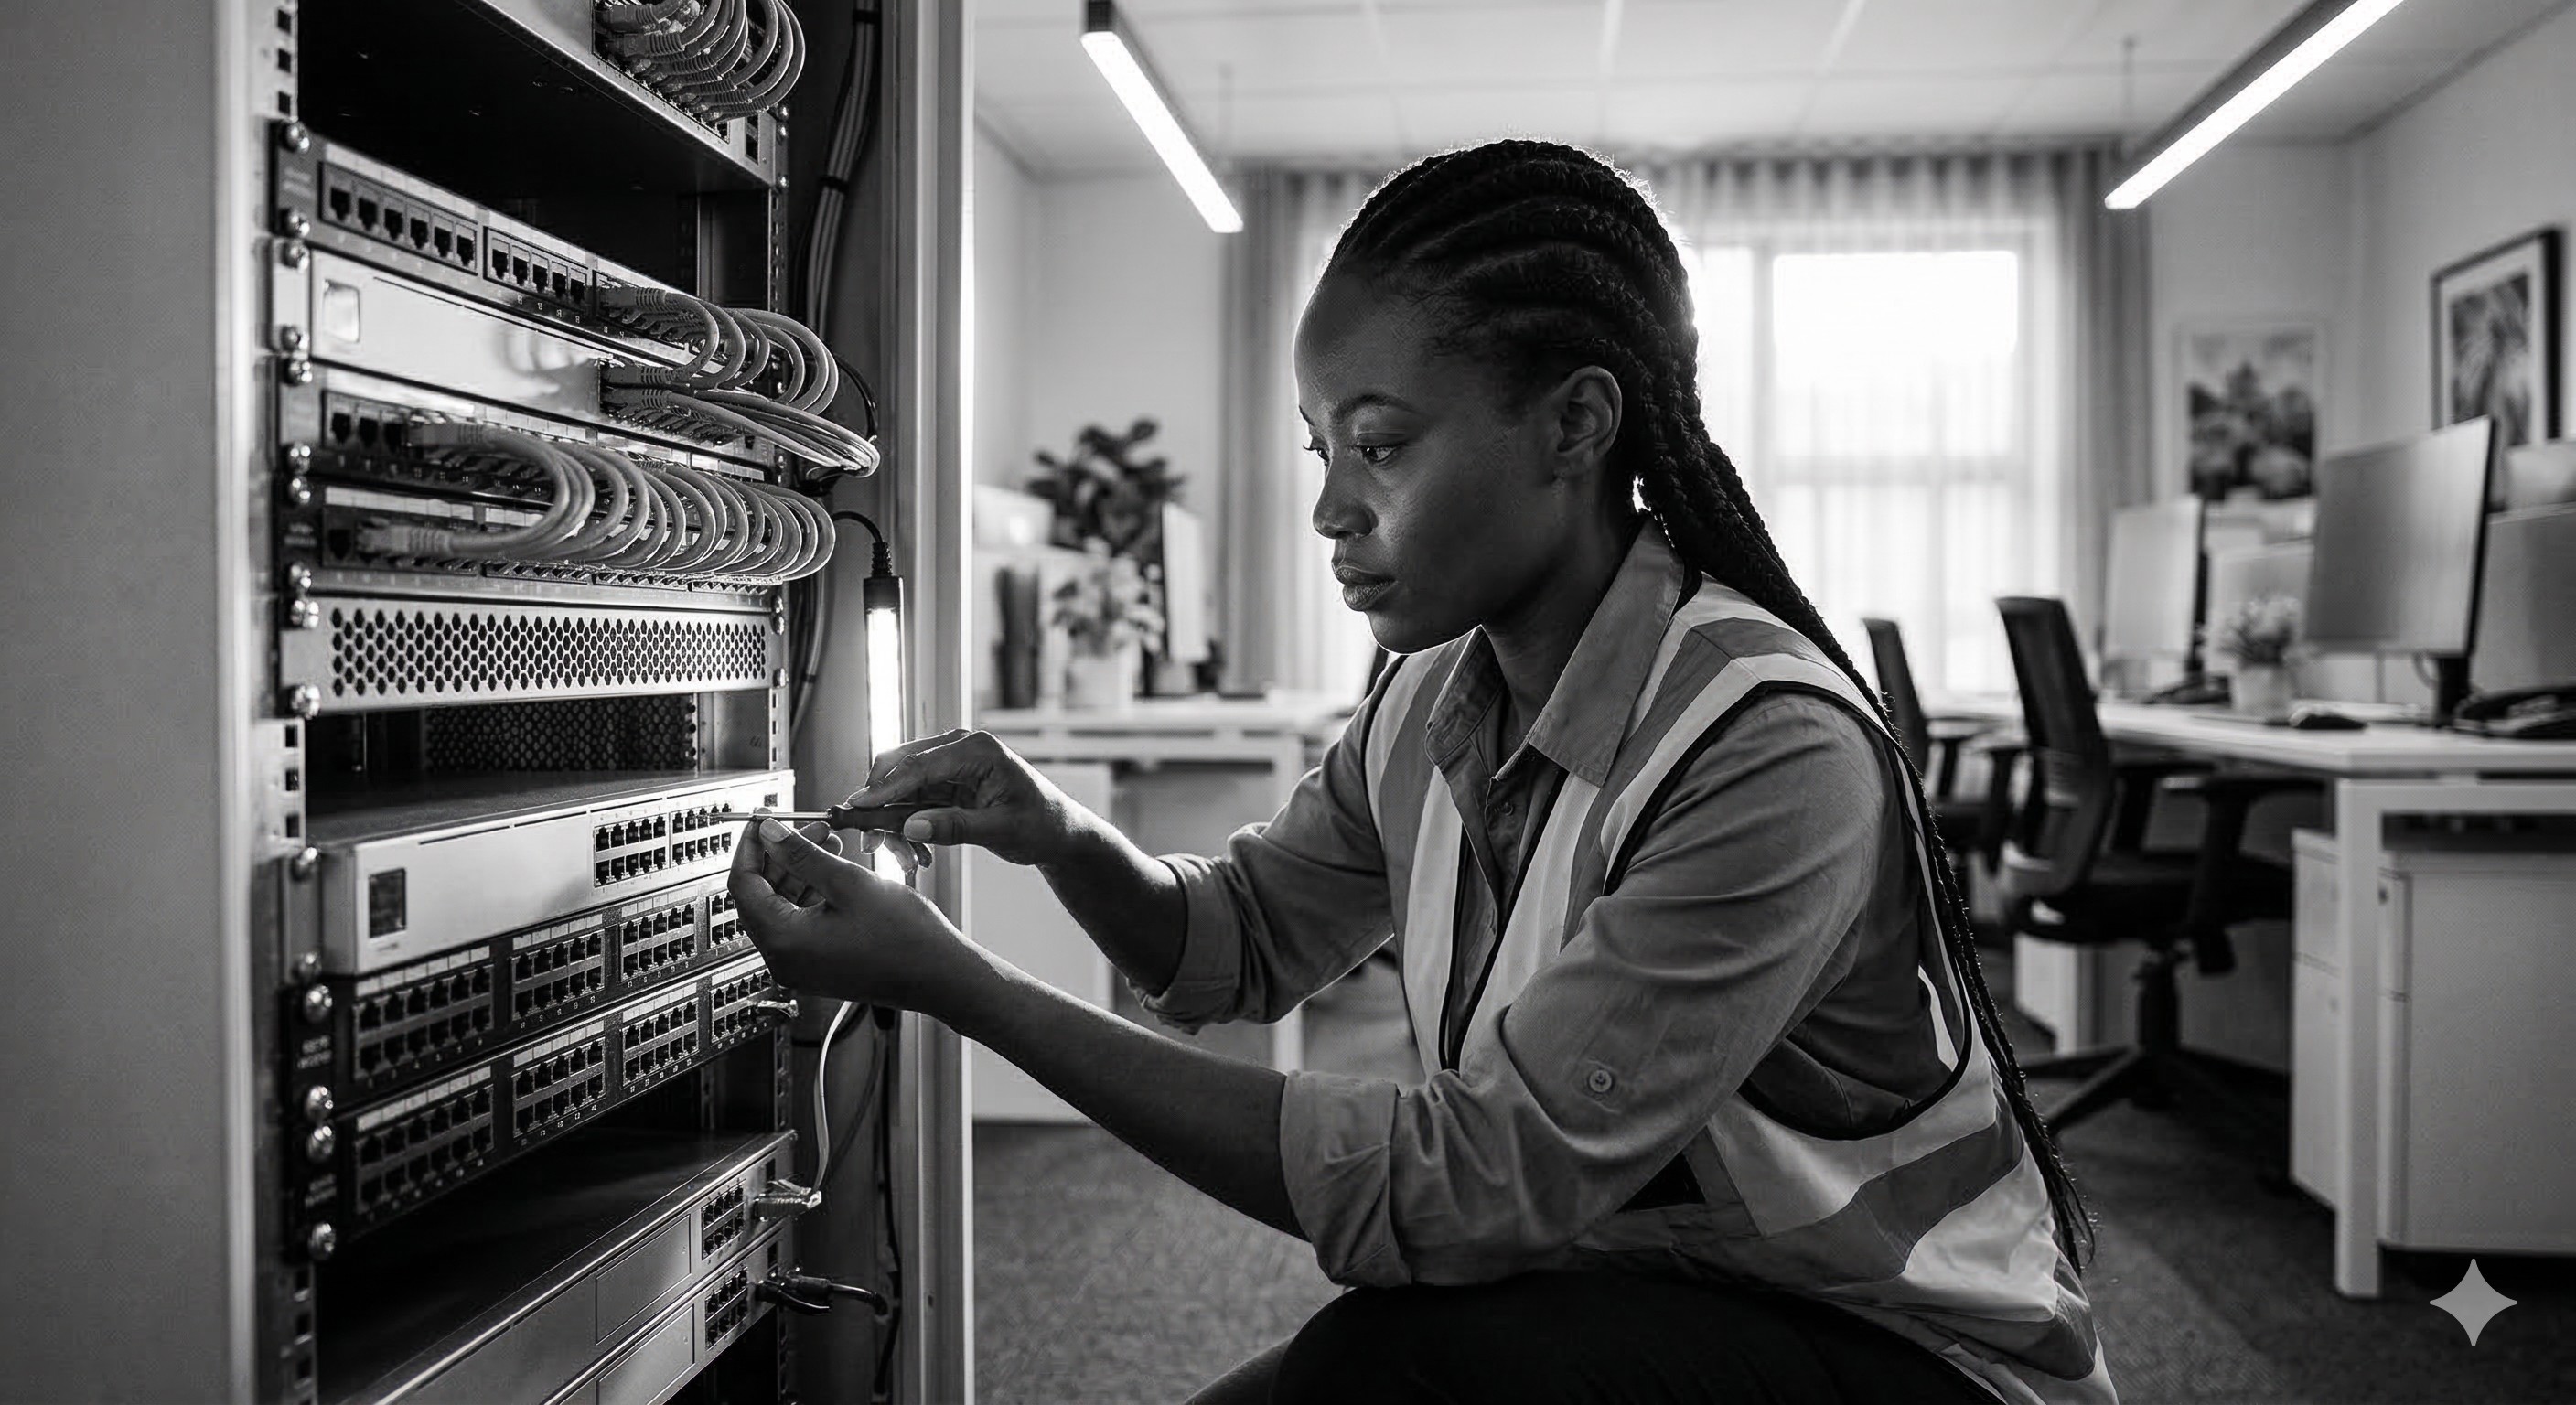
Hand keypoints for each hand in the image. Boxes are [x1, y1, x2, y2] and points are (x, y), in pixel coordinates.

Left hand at [730, 815, 982, 1014]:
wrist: (941, 975)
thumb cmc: (905, 939)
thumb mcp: (848, 883)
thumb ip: (802, 855)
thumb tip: (770, 834)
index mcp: (784, 942)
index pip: (743, 885)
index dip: (750, 847)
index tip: (762, 822)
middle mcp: (784, 960)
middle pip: (760, 897)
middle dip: (779, 856)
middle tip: (801, 826)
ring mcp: (801, 967)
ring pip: (782, 908)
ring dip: (798, 872)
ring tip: (825, 841)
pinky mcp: (818, 966)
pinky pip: (800, 924)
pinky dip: (810, 894)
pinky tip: (832, 869)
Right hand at [839, 728, 1090, 867]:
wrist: (1057, 831)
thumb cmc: (1040, 824)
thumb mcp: (1001, 829)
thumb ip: (956, 827)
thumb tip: (910, 827)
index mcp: (976, 749)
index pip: (918, 765)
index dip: (883, 788)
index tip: (857, 808)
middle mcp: (957, 748)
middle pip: (898, 769)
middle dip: (880, 808)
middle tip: (873, 846)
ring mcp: (947, 764)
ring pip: (898, 789)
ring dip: (893, 824)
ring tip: (907, 861)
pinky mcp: (943, 783)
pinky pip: (909, 802)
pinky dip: (905, 827)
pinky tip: (915, 855)